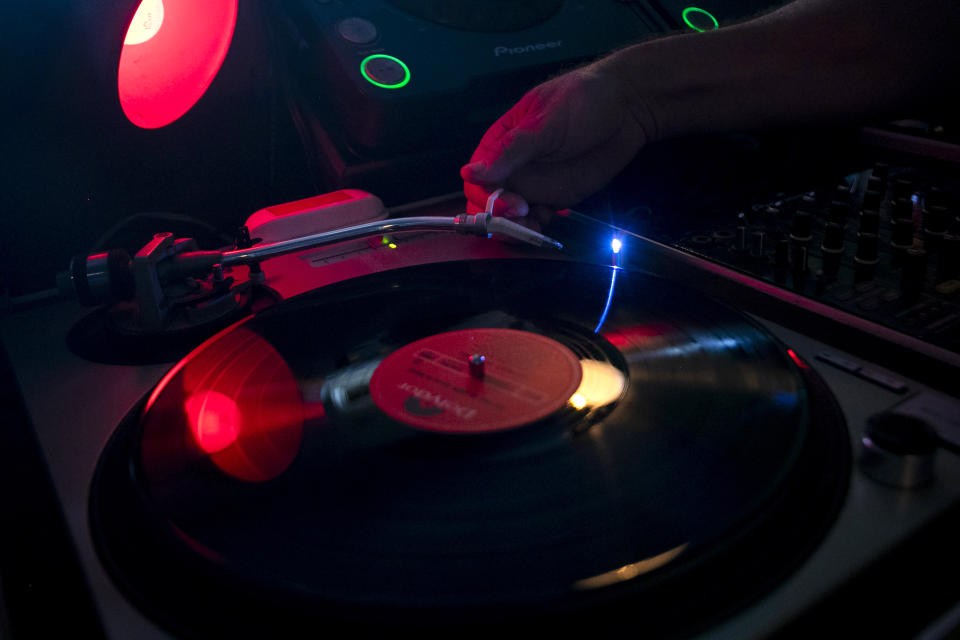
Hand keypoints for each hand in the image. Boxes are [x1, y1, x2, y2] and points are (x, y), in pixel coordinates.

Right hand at [461, 60, 649, 224]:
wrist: (626, 108)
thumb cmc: (583, 101)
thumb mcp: (545, 123)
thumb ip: (509, 151)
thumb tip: (470, 172)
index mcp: (501, 143)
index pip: (477, 179)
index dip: (485, 197)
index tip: (510, 204)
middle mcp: (513, 167)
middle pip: (489, 204)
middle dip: (499, 219)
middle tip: (523, 220)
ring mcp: (534, 184)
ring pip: (511, 217)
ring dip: (517, 229)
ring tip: (537, 227)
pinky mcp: (556, 197)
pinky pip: (537, 219)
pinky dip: (539, 228)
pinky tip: (552, 219)